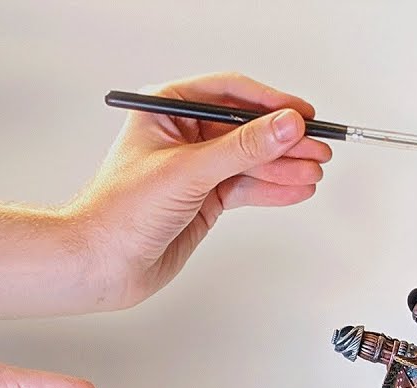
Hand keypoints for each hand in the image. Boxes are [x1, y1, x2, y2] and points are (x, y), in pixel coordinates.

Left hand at [68, 72, 333, 308]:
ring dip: (284, 167)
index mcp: (166, 111)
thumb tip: (283, 126)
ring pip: (251, 161)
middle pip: (247, 129)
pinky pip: (247, 188)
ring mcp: (196, 169)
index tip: (300, 115)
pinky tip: (296, 189)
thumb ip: (242, 148)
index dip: (268, 103)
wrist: (100, 264)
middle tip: (316, 148)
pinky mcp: (205, 199)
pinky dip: (274, 189)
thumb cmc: (118, 212)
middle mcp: (183, 136)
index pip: (229, 94)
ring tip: (313, 171)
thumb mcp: (188, 171)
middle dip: (283, 141)